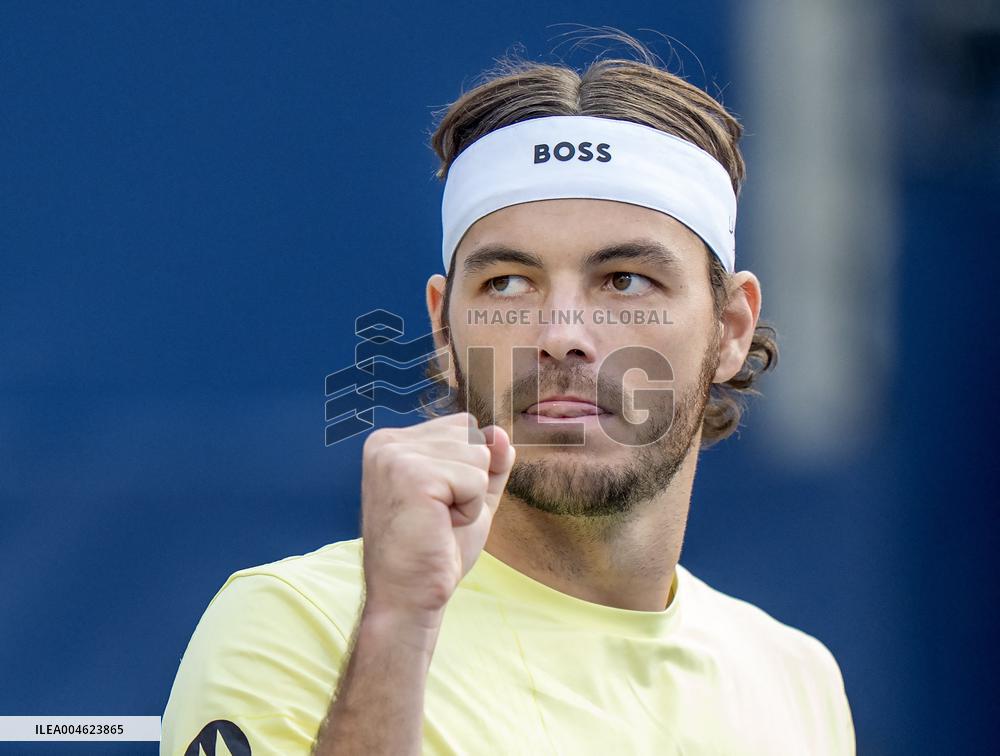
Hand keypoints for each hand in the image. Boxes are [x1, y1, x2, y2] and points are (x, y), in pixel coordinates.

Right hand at [358, 412, 514, 622]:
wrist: (408, 596)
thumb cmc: (435, 550)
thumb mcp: (470, 496)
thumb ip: (489, 462)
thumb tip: (500, 432)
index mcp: (393, 442)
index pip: (462, 426)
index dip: (467, 469)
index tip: (437, 502)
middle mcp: (387, 442)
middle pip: (471, 435)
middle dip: (470, 482)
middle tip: (437, 516)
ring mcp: (396, 455)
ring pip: (477, 455)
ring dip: (470, 497)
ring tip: (438, 521)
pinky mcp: (412, 474)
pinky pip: (475, 479)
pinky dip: (469, 510)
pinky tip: (440, 526)